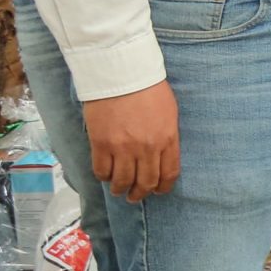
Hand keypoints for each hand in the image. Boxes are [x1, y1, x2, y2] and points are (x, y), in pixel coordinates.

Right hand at [85, 80, 180, 201]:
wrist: (121, 74)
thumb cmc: (148, 88)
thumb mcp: (169, 112)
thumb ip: (167, 136)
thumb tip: (162, 155)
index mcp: (168, 139)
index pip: (169, 174)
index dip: (163, 187)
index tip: (158, 191)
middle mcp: (147, 148)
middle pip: (146, 182)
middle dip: (140, 193)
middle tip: (134, 196)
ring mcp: (123, 148)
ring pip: (122, 181)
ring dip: (120, 189)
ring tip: (118, 189)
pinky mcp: (101, 144)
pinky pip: (101, 170)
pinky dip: (103, 176)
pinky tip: (105, 175)